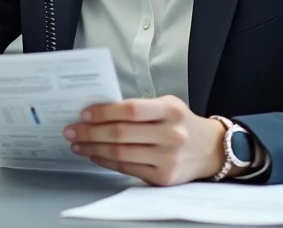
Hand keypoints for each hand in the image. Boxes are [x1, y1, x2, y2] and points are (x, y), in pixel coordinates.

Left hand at [64, 96, 227, 186]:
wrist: (210, 149)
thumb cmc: (182, 123)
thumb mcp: (168, 106)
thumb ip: (139, 108)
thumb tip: (99, 111)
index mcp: (171, 110)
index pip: (131, 110)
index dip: (104, 112)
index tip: (85, 113)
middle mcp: (171, 134)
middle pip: (121, 134)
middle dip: (90, 132)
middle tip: (72, 130)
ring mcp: (168, 158)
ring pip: (120, 153)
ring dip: (93, 148)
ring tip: (78, 144)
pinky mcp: (163, 177)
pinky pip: (127, 168)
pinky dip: (106, 161)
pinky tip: (95, 155)